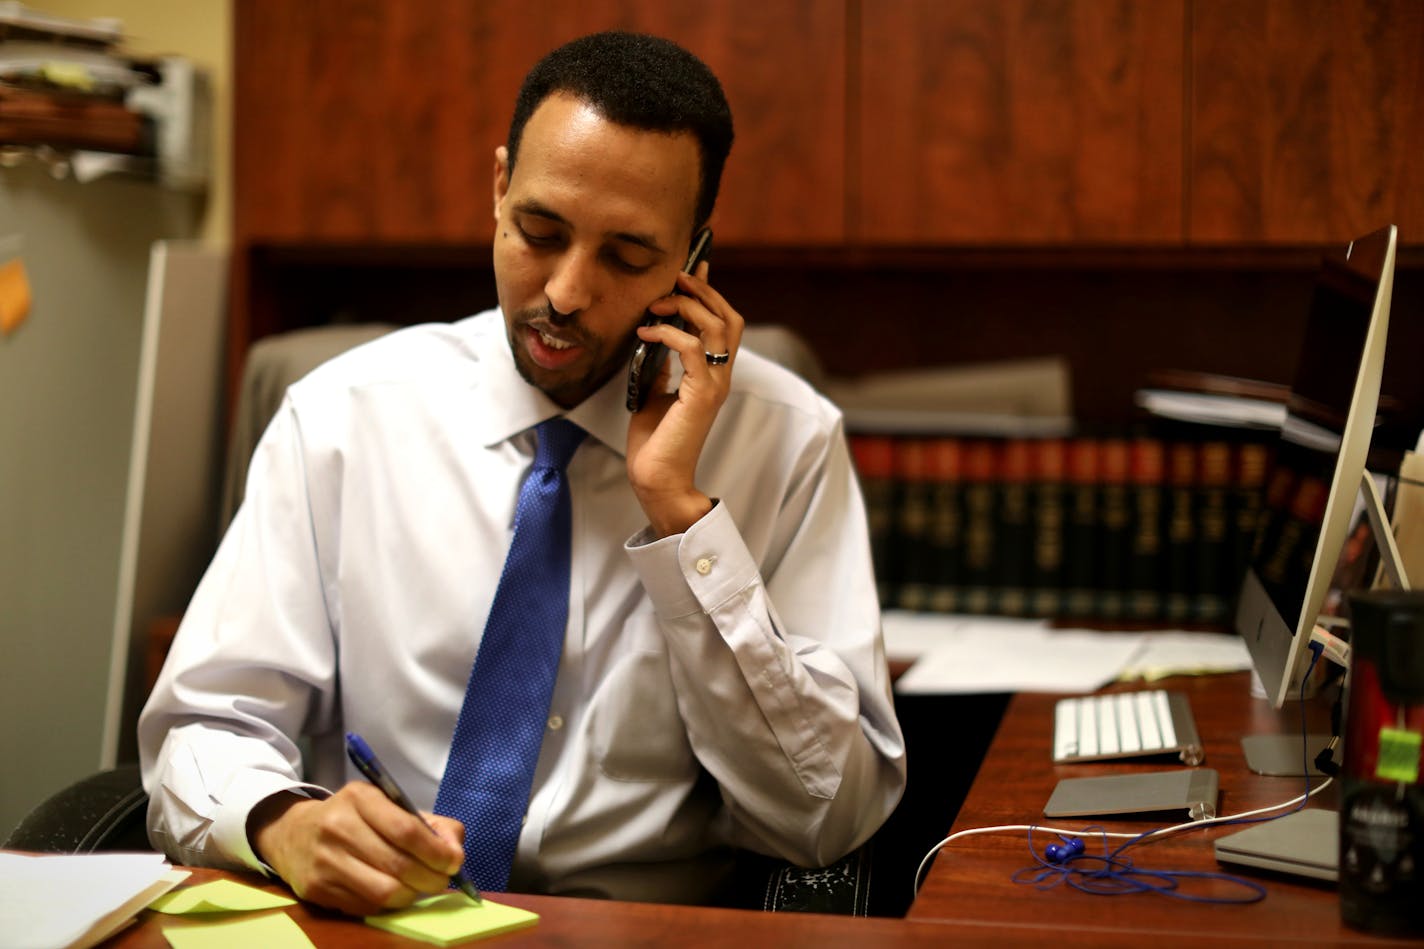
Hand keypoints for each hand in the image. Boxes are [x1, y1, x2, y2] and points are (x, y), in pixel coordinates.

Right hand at [249, 783, 464, 915]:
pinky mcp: (316, 890)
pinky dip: (388, 904)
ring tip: (418, 887)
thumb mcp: (387, 805)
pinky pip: (366, 906)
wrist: (294, 834)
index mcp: (360, 798)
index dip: (436, 851)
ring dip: (412, 895)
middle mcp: (338, 827)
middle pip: (398, 865)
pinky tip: (391, 892)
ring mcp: (325, 861)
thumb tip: (455, 851)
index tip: (454, 861)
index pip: (406, 830)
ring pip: (384, 892)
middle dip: (431, 878)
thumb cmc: (353, 818)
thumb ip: (428, 824)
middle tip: (441, 879)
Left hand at [626, 264, 743, 536]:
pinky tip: (646, 332)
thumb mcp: (655, 393)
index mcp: (713, 375)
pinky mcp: (702, 395)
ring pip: (717, 326)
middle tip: (677, 276)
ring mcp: (715, 385)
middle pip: (728, 317)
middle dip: (703, 290)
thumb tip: (655, 338)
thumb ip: (663, 366)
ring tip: (658, 302)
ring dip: (687, 306)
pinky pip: (693, 348)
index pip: (723, 324)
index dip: (710, 293)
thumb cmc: (655, 442)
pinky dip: (669, 333)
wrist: (657, 478)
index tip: (691, 268)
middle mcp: (721, 377)